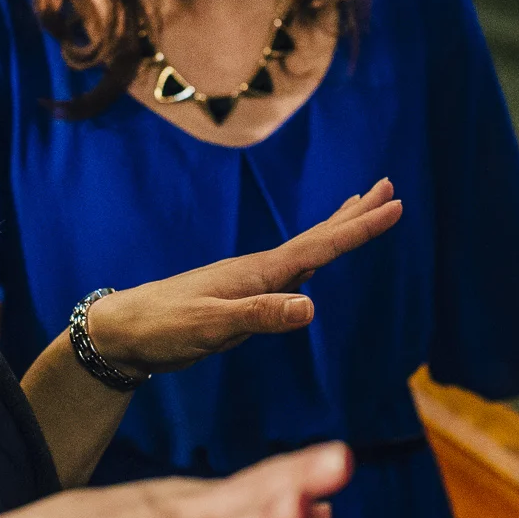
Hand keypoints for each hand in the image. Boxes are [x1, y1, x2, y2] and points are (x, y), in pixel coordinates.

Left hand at [87, 180, 401, 376]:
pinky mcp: (242, 296)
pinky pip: (290, 270)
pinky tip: (314, 261)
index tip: (394, 204)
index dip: (360, 227)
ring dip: (336, 229)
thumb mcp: (213, 327)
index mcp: (260, 272)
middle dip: (355, 214)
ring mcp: (251, 281)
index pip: (321, 246)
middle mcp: (260, 269)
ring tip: (360, 207)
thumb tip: (311, 307)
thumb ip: (261, 316)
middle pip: (318, 236)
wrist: (124, 330)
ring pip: (306, 249)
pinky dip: (312, 256)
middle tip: (388, 187)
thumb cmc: (165, 328)